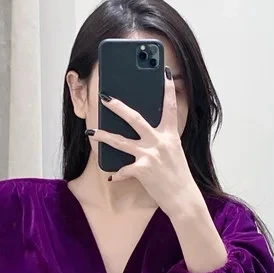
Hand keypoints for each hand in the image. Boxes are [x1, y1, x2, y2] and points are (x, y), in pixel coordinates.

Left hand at [88, 70, 200, 216]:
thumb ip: (161, 140)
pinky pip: (123, 170)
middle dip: (118, 107)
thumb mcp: (174, 153)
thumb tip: (144, 132)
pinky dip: (117, 174)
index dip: (168, 89)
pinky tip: (111, 176)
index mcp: (170, 136)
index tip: (165, 73)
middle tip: (105, 97)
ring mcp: (150, 155)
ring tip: (90, 131)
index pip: (170, 108)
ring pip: (120, 141)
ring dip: (103, 135)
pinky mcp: (142, 170)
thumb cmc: (178, 176)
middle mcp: (160, 142)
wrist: (183, 199)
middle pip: (135, 119)